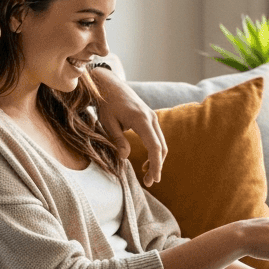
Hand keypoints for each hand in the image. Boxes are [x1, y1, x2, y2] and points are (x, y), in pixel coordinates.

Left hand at [89, 66, 166, 185]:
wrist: (111, 86)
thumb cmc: (106, 104)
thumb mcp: (107, 123)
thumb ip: (117, 140)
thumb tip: (124, 157)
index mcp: (141, 120)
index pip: (154, 146)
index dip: (156, 165)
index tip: (153, 179)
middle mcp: (151, 118)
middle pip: (162, 147)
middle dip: (157, 166)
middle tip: (148, 182)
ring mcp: (153, 118)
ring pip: (161, 143)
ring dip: (157, 160)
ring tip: (147, 175)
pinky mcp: (151, 119)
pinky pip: (157, 138)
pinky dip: (155, 152)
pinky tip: (147, 163)